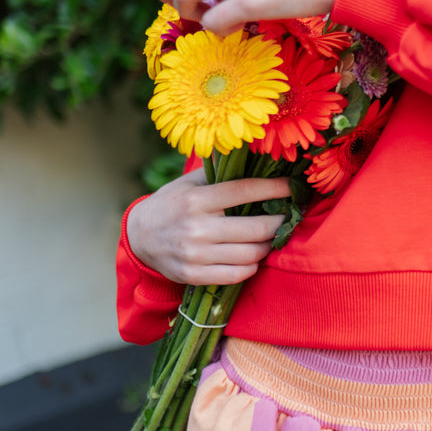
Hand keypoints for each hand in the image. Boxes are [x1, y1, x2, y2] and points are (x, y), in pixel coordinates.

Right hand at [126, 168, 293, 285]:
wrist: (139, 237)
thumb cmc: (171, 204)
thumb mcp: (187, 183)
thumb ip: (218, 171)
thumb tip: (253, 154)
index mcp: (196, 199)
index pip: (245, 191)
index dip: (275, 189)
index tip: (293, 187)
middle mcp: (196, 228)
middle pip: (256, 228)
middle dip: (279, 222)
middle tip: (289, 216)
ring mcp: (195, 255)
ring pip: (251, 254)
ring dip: (268, 245)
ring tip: (272, 236)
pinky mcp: (194, 276)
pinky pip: (237, 275)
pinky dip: (252, 266)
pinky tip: (254, 256)